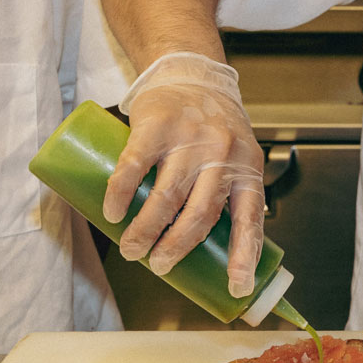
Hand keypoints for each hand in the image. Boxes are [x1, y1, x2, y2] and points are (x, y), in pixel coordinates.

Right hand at [102, 53, 265, 295]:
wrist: (192, 75)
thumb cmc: (215, 128)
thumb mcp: (237, 157)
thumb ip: (230, 195)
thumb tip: (219, 255)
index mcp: (247, 168)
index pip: (250, 219)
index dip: (243, 257)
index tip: (235, 287)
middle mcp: (222, 154)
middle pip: (200, 216)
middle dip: (176, 250)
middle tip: (159, 266)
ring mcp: (190, 140)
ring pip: (166, 198)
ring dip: (145, 232)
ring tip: (132, 250)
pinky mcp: (157, 126)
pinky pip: (134, 167)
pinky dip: (120, 195)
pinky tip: (112, 213)